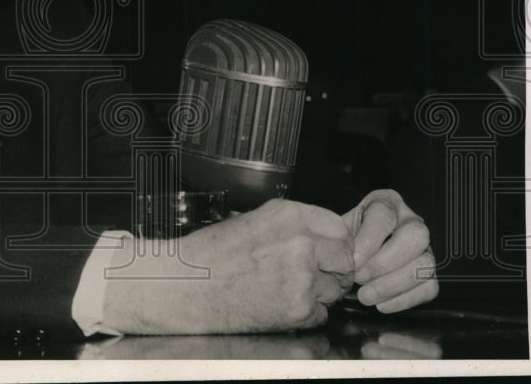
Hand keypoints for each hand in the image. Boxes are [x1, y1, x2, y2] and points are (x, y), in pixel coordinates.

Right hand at [102, 198, 354, 333]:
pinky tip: (278, 304)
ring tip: (285, 289)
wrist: (184, 286)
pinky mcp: (298, 309)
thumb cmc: (210, 254)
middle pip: (346, 258)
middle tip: (314, 274)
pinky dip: (306, 314)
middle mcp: (301, 243)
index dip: (334, 242)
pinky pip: (321, 314)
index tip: (326, 251)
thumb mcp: (253, 221)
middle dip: (334, 268)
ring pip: (336, 289)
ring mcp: (302, 278)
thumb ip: (292, 226)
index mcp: (289, 215)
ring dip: (321, 292)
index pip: (339, 228)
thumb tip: (324, 238)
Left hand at [342, 189, 438, 312]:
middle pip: (415, 236)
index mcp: (386, 203)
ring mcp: (425, 247)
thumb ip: (342, 239)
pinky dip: (404, 300)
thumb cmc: (349, 236)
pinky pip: (429, 287)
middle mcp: (411, 221)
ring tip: (365, 295)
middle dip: (384, 263)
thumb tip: (343, 259)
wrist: (356, 249)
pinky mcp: (429, 273)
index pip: (383, 214)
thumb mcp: (340, 229)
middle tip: (359, 278)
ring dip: (392, 285)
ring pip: (424, 265)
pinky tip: (381, 304)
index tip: (353, 261)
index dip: (368, 240)